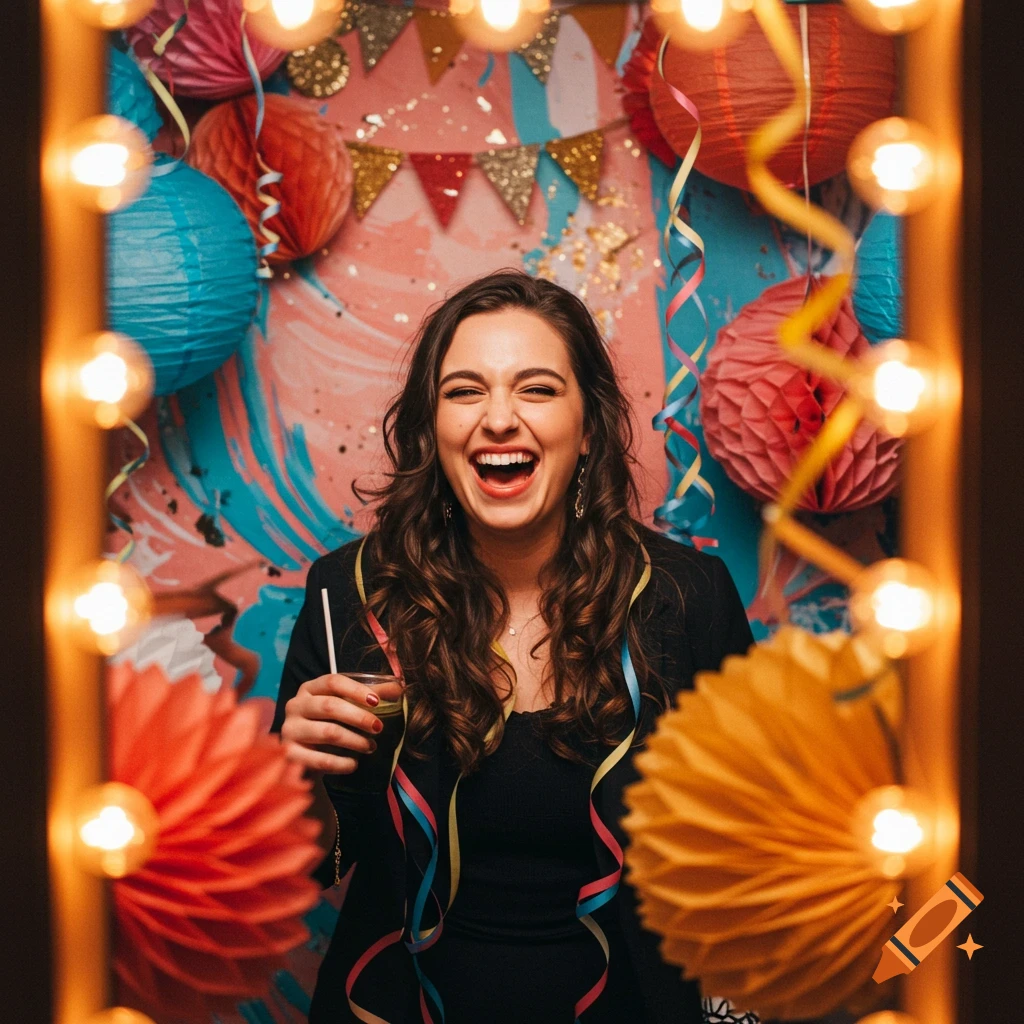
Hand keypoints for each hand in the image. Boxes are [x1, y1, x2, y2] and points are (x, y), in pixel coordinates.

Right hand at [280, 673, 400, 774]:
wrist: (306, 761)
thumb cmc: (329, 726)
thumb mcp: (347, 707)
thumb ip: (370, 695)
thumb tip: (399, 687)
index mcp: (309, 689)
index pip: (333, 681)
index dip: (357, 690)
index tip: (378, 702)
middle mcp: (295, 706)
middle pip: (330, 706)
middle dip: (359, 717)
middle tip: (379, 728)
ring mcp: (289, 730)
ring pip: (327, 732)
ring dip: (354, 740)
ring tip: (371, 747)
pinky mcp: (289, 755)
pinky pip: (319, 760)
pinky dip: (341, 762)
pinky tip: (353, 764)